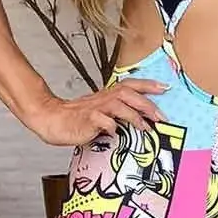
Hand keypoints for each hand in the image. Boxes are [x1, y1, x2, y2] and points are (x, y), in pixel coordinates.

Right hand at [22, 80, 167, 146]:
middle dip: (147, 104)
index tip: (165, 87)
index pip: (131, 85)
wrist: (52, 120)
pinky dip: (112, 126)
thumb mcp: (101, 112)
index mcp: (108, 95)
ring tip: (146, 128)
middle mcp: (103, 98)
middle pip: (129, 94)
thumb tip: (141, 119)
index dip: (148, 85)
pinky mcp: (87, 120)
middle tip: (161, 117)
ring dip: (134, 116)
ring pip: (119, 105)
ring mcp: (95, 108)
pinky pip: (102, 121)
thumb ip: (119, 113)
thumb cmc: (78, 118)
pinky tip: (117, 133)